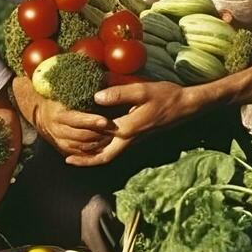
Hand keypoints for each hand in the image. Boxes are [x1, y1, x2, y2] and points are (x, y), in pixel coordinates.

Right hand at [34, 95, 115, 157]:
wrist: (42, 115)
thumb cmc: (59, 100)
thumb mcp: (65, 95)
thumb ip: (80, 93)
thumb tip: (98, 89)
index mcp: (58, 115)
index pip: (77, 120)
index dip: (92, 121)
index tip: (106, 121)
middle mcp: (57, 130)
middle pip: (81, 135)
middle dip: (99, 134)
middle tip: (113, 130)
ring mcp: (60, 141)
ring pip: (81, 146)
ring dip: (97, 143)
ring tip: (111, 137)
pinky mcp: (63, 149)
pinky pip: (79, 153)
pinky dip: (91, 151)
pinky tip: (102, 146)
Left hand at [66, 81, 195, 166]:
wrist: (185, 106)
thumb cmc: (166, 97)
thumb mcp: (142, 91)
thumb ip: (119, 94)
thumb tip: (96, 97)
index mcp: (127, 129)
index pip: (99, 140)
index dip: (82, 142)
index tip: (67, 141)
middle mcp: (129, 139)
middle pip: (103, 157)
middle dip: (85, 160)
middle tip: (66, 159)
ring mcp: (134, 140)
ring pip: (110, 155)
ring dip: (94, 156)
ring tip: (76, 154)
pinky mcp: (137, 137)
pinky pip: (116, 149)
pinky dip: (104, 150)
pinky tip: (96, 143)